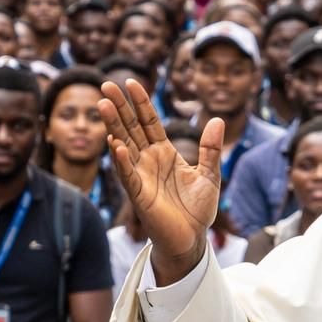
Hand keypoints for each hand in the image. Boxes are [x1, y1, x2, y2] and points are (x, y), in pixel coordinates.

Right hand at [98, 78, 223, 285]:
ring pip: (124, 146)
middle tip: (106, 84)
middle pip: (131, 128)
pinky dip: (122, 161)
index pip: (149, 121)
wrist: (192, 239)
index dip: (141, 102)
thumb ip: (211, 149)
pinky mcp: (139, 195)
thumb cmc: (197, 209)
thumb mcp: (209, 175)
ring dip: (114, 126)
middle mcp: (148, 160)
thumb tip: (218, 120)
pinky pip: (128, 175)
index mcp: (164, 152)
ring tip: (103, 104)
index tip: (131, 82)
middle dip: (120, 107)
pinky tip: (116, 145)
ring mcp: (141, 176)